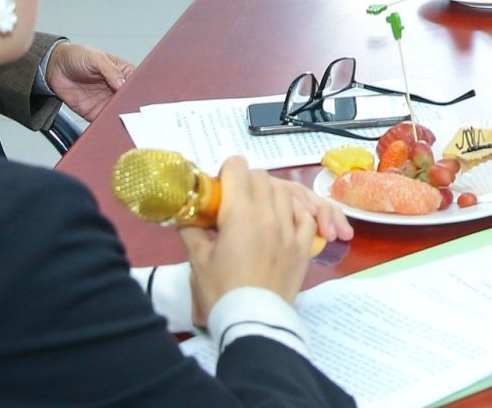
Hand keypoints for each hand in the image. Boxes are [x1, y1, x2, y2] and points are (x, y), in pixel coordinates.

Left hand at [45, 41, 136, 120]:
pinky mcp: (94, 112)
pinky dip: (106, 124)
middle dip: (131, 107)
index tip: (137, 96)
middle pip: (130, 101)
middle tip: (129, 110)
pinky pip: (103, 121)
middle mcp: (117, 88)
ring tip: (120, 119)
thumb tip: (122, 83)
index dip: (139, 91)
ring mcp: (106, 101)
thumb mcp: (95, 58)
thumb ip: (110, 70)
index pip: (136, 84)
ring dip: (120, 117)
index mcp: (123, 72)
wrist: (54, 67)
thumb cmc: (77, 56)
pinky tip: (107, 124)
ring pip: (119, 113)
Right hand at [183, 178, 347, 327]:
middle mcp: (270, 215)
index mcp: (241, 214)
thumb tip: (185, 214)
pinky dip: (296, 212)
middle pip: (262, 177)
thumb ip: (192, 231)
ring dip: (271, 194)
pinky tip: (285, 220)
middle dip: (246, 181)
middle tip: (234, 199)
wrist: (253, 322)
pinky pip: (306, 216)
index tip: (219, 185)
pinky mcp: (304, 246)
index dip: (226, 171)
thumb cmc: (221, 292)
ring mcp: (291, 230)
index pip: (238, 168)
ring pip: (286, 193)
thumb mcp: (197, 260)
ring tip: (258, 210)